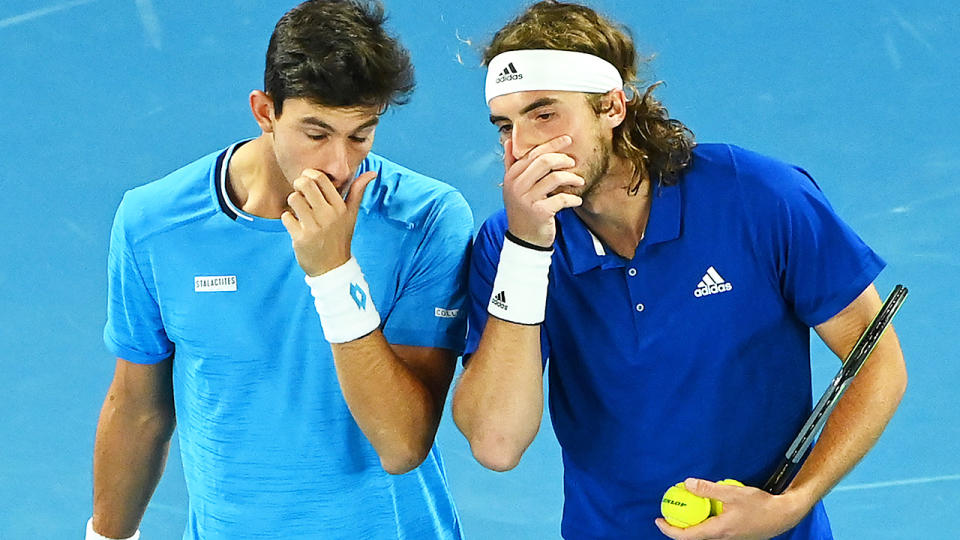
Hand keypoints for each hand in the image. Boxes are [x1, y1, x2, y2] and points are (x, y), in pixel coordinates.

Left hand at [281, 169, 376, 275]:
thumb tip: (372, 172)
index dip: (309, 175)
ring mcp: (314, 227)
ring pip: (293, 198)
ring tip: (299, 210)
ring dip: (293, 202)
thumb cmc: (340, 237)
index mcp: (340, 207)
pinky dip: (288, 219)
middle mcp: (328, 215)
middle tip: (300, 192)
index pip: (320, 178)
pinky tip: (296, 225)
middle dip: (298, 184)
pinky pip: (286, 217)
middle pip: (304, 184)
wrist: (332, 267)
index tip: (308, 182)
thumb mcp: (351, 215)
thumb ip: (358, 192)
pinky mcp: (301, 238)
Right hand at [502, 135, 583, 246]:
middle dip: (563, 159)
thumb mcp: (513, 187)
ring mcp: (528, 199)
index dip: (552, 144)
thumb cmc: (522, 209)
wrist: (524, 239)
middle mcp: (517, 186)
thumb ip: (511, 164)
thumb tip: (509, 141)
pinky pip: (562, 198)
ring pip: (555, 178)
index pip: (533, 153)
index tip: (567, 140)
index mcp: (511, 176)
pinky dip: (573, 198)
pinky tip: (577, 200)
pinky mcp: (540, 212)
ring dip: (572, 178)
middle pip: (544, 161)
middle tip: (573, 162)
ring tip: (579, 181)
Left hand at [654, 478, 806, 539]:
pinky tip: (706, 508)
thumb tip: (687, 483)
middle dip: (678, 526)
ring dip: (692, 524)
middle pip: (693, 537)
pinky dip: (704, 521)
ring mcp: (729, 538)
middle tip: (668, 513)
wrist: (784, 516)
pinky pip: (714, 530)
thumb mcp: (732, 493)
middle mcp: (721, 538)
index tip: (658, 520)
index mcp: (718, 531)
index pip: (686, 536)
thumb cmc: (760, 505)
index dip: (670, 529)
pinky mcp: (735, 535)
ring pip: (704, 533)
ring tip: (685, 509)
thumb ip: (708, 489)